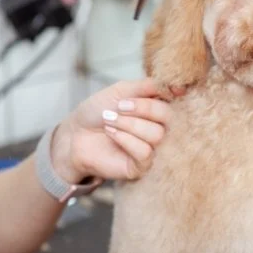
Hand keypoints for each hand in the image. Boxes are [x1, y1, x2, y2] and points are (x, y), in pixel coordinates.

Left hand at [50, 79, 184, 182]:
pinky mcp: (141, 166)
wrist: (74, 134)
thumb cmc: (97, 111)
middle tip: (120, 106)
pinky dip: (126, 140)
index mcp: (157, 108)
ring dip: (129, 124)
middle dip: (143, 108)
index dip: (165, 92)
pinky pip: (145, 152)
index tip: (150, 90)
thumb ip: (149, 86)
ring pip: (156, 135)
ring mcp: (152, 148)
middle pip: (168, 116)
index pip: (174, 100)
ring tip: (109, 121)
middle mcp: (159, 128)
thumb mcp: (122, 91)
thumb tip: (178, 86)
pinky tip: (111, 135)